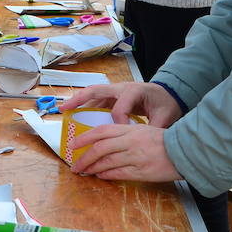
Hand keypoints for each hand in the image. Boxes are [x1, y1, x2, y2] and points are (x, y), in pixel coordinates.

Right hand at [61, 81, 182, 127]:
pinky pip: (96, 100)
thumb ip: (155, 129)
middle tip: (65, 108)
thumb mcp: (165, 116)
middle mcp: (121, 88)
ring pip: (92, 94)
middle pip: (96, 90)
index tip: (121, 135)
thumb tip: (146, 144)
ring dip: (77, 101)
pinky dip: (84, 105)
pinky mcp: (113, 96)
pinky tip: (75, 115)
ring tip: (63, 110)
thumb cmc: (165, 103)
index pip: (119, 108)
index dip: (118, 123)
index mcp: (134, 91)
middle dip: (79, 99)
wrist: (168, 93)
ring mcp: (115, 91)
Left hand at [71, 123, 181, 181]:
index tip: (73, 145)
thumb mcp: (144, 130)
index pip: (101, 131)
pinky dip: (107, 175)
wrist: (186, 151)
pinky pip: (119, 173)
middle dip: (84, 158)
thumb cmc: (165, 140)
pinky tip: (100, 176)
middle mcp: (130, 142)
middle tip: (75, 166)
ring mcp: (135, 157)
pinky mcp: (142, 171)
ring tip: (85, 172)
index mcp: (130, 129)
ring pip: (107, 162)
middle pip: (100, 149)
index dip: (84, 138)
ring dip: (93, 168)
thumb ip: (125, 135)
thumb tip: (104, 143)